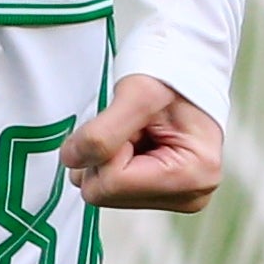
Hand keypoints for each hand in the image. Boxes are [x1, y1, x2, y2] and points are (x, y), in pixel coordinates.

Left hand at [60, 73, 222, 210]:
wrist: (188, 65)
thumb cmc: (172, 74)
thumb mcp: (137, 93)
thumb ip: (101, 132)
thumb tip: (71, 160)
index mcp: (192, 175)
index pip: (113, 183)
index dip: (106, 148)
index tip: (128, 123)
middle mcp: (190, 195)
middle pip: (107, 194)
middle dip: (106, 155)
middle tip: (132, 126)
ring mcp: (177, 197)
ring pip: (107, 193)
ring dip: (110, 156)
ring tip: (137, 130)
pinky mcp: (163, 193)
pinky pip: (116, 188)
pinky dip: (117, 161)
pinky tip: (138, 140)